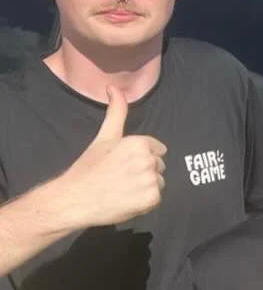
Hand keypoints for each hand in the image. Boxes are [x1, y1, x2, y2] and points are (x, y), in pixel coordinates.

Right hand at [55, 88, 165, 227]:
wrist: (75, 198)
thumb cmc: (89, 167)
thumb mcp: (104, 136)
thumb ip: (116, 112)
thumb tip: (114, 87)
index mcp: (139, 143)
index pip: (157, 149)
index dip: (141, 157)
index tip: (123, 164)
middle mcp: (148, 160)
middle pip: (159, 166)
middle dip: (144, 171)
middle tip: (121, 177)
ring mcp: (151, 180)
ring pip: (159, 182)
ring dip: (145, 187)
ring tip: (123, 189)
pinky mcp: (152, 198)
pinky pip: (156, 198)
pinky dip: (145, 202)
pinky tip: (127, 200)